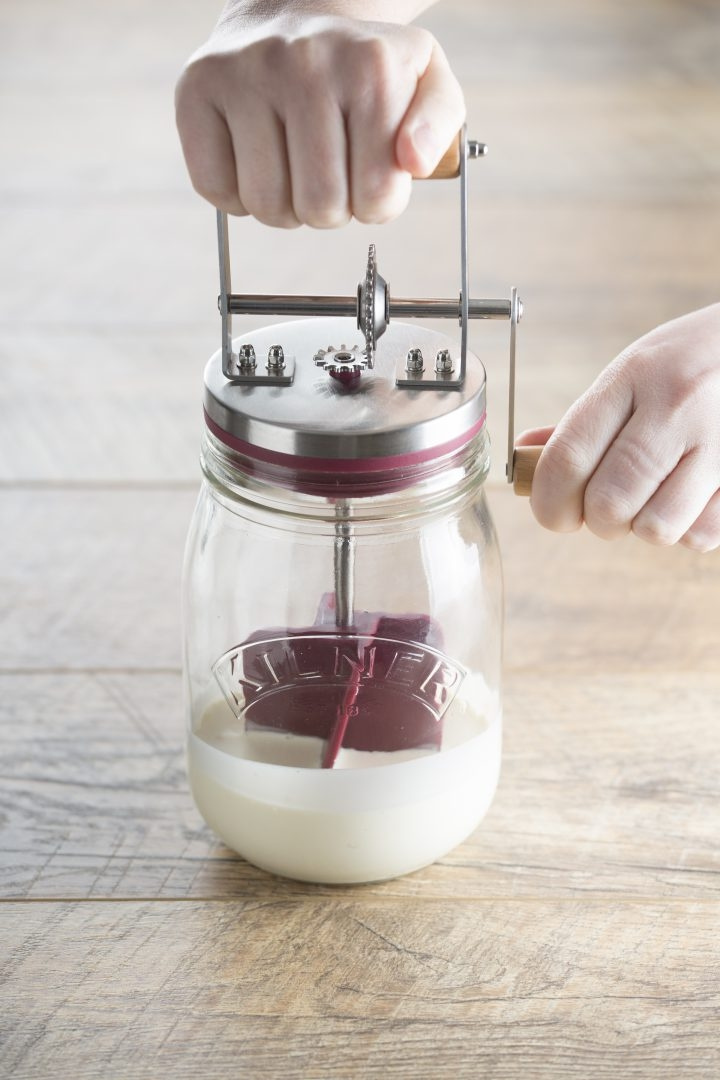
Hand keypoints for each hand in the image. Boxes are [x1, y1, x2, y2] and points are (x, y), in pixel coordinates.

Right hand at [175, 4, 464, 226]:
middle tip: (329, 175)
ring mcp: (244, 73)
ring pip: (267, 206)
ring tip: (294, 170)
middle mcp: (303, 63)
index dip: (376, 205)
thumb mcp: (424, 81)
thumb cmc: (363, 66)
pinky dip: (236, 196)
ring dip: (284, 208)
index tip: (369, 175)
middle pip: (320, 208)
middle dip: (330, 209)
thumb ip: (439, 123)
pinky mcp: (196, 89)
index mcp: (370, 68)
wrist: (296, 11)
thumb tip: (412, 162)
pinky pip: (215, 189)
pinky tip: (255, 162)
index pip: (377, 199)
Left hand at [516, 303, 719, 552]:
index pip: (568, 458)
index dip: (549, 502)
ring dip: (645, 527)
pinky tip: (694, 497)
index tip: (553, 513)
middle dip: (597, 520)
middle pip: (608, 503)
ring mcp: (719, 440)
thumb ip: (584, 422)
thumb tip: (524, 458)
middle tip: (608, 508)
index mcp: (633, 377)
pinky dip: (690, 529)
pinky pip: (702, 535)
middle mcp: (676, 407)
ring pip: (655, 528)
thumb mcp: (635, 371)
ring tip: (655, 498)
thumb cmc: (691, 364)